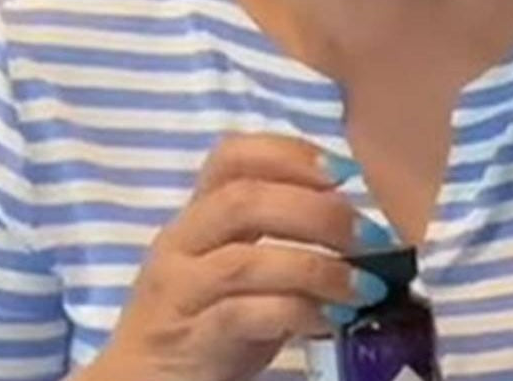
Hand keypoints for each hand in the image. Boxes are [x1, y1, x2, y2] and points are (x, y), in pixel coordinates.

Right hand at [87, 134, 392, 380]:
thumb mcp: (240, 264)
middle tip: (370, 235)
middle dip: (316, 211)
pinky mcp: (189, 339)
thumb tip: (365, 231)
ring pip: (246, 261)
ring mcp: (180, 290)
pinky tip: (333, 319)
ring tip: (366, 286)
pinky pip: (244, 316)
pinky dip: (297, 312)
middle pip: (245, 200)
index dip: (290, 153)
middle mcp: (182, 240)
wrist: (143, 380)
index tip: (346, 169)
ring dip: (317, 268)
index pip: (233, 155)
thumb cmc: (206, 316)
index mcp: (198, 210)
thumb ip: (282, 237)